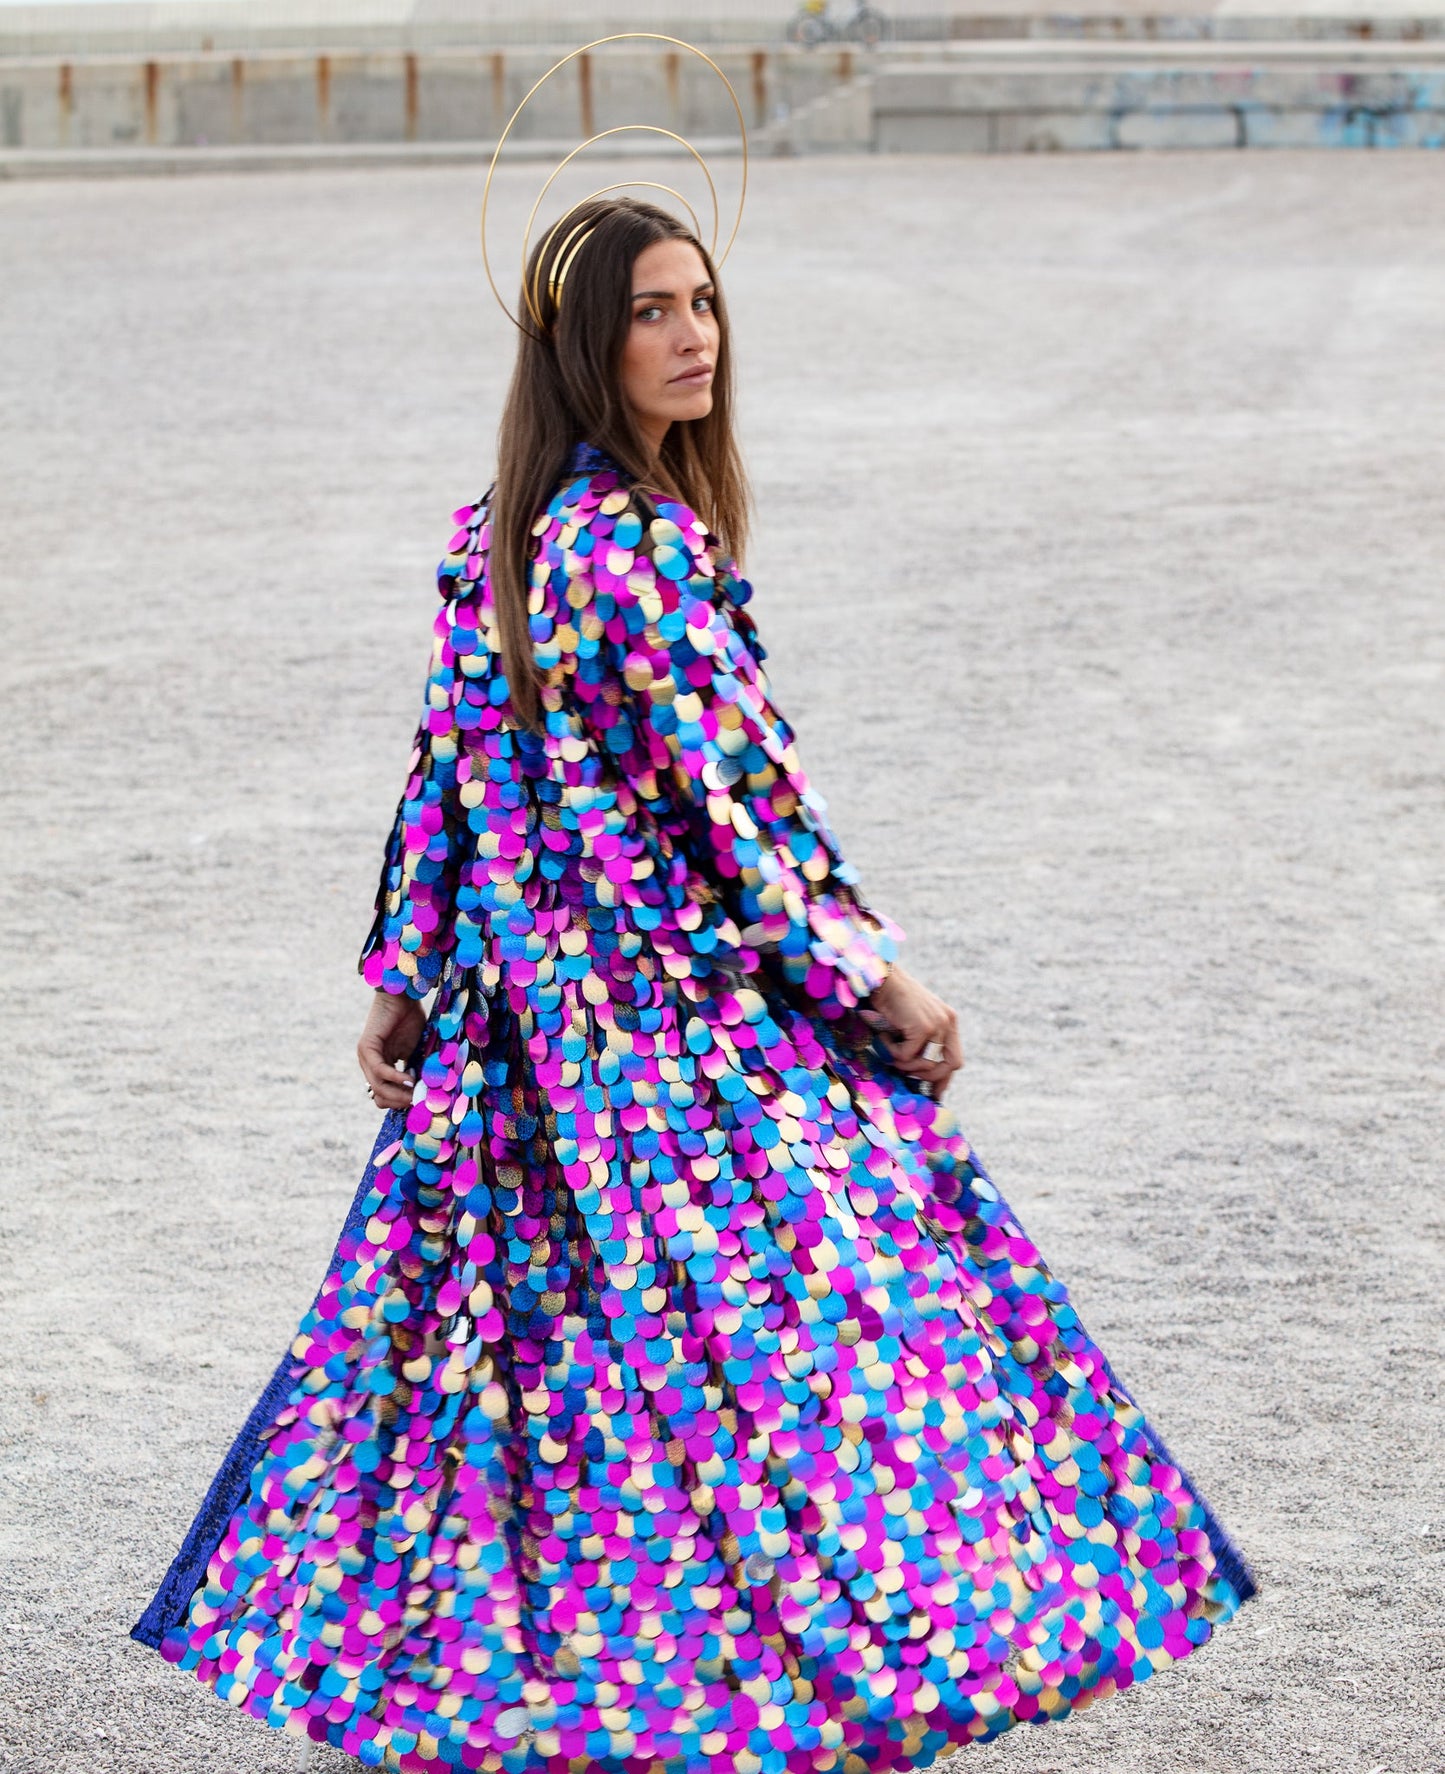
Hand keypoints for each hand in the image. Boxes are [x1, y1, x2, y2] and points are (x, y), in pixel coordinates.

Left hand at [357, 990, 425, 1110]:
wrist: (402, 997)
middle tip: (419, 1102)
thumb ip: (416, 1070)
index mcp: (379, 1066)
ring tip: (415, 1095)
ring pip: (378, 1087)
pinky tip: (409, 1081)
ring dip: (398, 1094)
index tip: (419, 1103)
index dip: (400, 1102)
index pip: (384, 1095)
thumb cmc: (410, 1020)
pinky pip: (380, 1070)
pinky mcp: (366, 1048)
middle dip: (400, 1102)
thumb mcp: (415, 1051)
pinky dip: (395, 1078)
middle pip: (380, 1095)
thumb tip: (425, 1093)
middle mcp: (369, 1064)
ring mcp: (365, 1057)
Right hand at [869, 964, 963, 1097]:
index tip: (933, 1093)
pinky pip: (906, 1056)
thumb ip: (921, 1042)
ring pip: (925, 1064)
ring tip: (888, 1048)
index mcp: (948, 1021)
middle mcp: (948, 1022)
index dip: (943, 1079)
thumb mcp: (911, 1022)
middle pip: (950, 1066)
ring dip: (903, 1063)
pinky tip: (884, 1035)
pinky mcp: (922, 1027)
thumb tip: (918, 1074)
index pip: (955, 1059)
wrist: (879, 978)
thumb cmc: (889, 999)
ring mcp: (937, 1024)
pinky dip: (891, 1051)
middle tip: (906, 1075)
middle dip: (928, 1077)